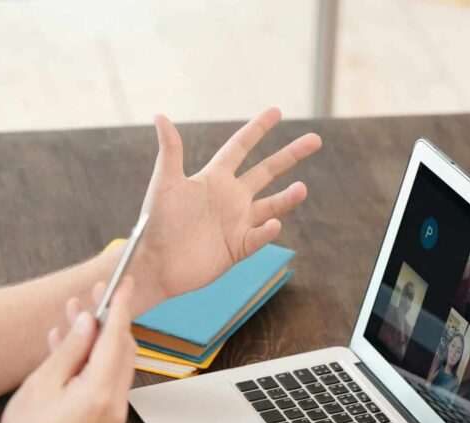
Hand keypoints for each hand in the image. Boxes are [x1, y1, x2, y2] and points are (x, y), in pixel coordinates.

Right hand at [0, 279, 136, 422]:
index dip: (119, 305)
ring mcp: (113, 417)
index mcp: (101, 392)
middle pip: (121, 350)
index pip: (117, 336)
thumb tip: (87, 321)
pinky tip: (68, 352)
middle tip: (90, 296)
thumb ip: (70, 348)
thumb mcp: (43, 383)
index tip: (122, 282)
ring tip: (71, 319)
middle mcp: (115, 405)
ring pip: (113, 367)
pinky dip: (91, 365)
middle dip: (106, 321)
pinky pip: (105, 385)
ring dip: (96, 342)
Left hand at [136, 108, 321, 301]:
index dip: (257, 129)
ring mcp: (236, 223)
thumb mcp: (165, 184)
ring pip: (271, 206)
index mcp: (213, 178)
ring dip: (287, 197)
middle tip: (315, 139)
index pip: (240, 147)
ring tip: (302, 188)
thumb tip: (159, 115)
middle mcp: (229, 198)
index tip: (276, 111)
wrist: (154, 265)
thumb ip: (170, 151)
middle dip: (290, 155)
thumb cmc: (156, 222)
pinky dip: (267, 232)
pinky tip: (274, 224)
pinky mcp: (237, 248)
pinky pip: (259, 237)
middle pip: (266, 171)